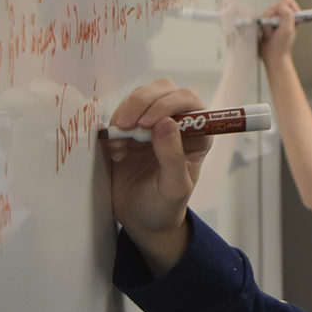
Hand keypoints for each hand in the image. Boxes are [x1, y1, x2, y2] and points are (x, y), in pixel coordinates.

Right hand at [106, 79, 211, 273]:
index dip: (168, 104)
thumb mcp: (173, 188)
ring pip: (141, 96)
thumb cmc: (165, 206)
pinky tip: (115, 152)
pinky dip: (114, 126)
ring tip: (120, 146)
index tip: (148, 123)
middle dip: (142, 102)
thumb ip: (172, 156)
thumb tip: (166, 122)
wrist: (141, 221)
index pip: (189, 101)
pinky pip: (122, 112)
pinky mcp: (131, 129)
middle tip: (127, 127)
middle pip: (163, 90)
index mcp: (198, 134)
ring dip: (126, 114)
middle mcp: (177, 123)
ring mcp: (153, 124)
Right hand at [258, 0, 299, 66]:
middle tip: (276, 28)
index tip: (282, 17)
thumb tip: (281, 4)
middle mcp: (284, 16)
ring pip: (266, 12)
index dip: (282, 7)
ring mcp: (275, 19)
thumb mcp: (288, 29)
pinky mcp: (267, 23)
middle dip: (272, 17)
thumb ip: (287, 14)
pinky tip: (266, 34)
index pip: (286, 0)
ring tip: (271, 33)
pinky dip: (263, 26)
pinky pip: (261, 19)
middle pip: (274, 6)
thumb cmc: (282, 45)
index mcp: (292, 15)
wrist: (273, 56)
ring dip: (267, 23)